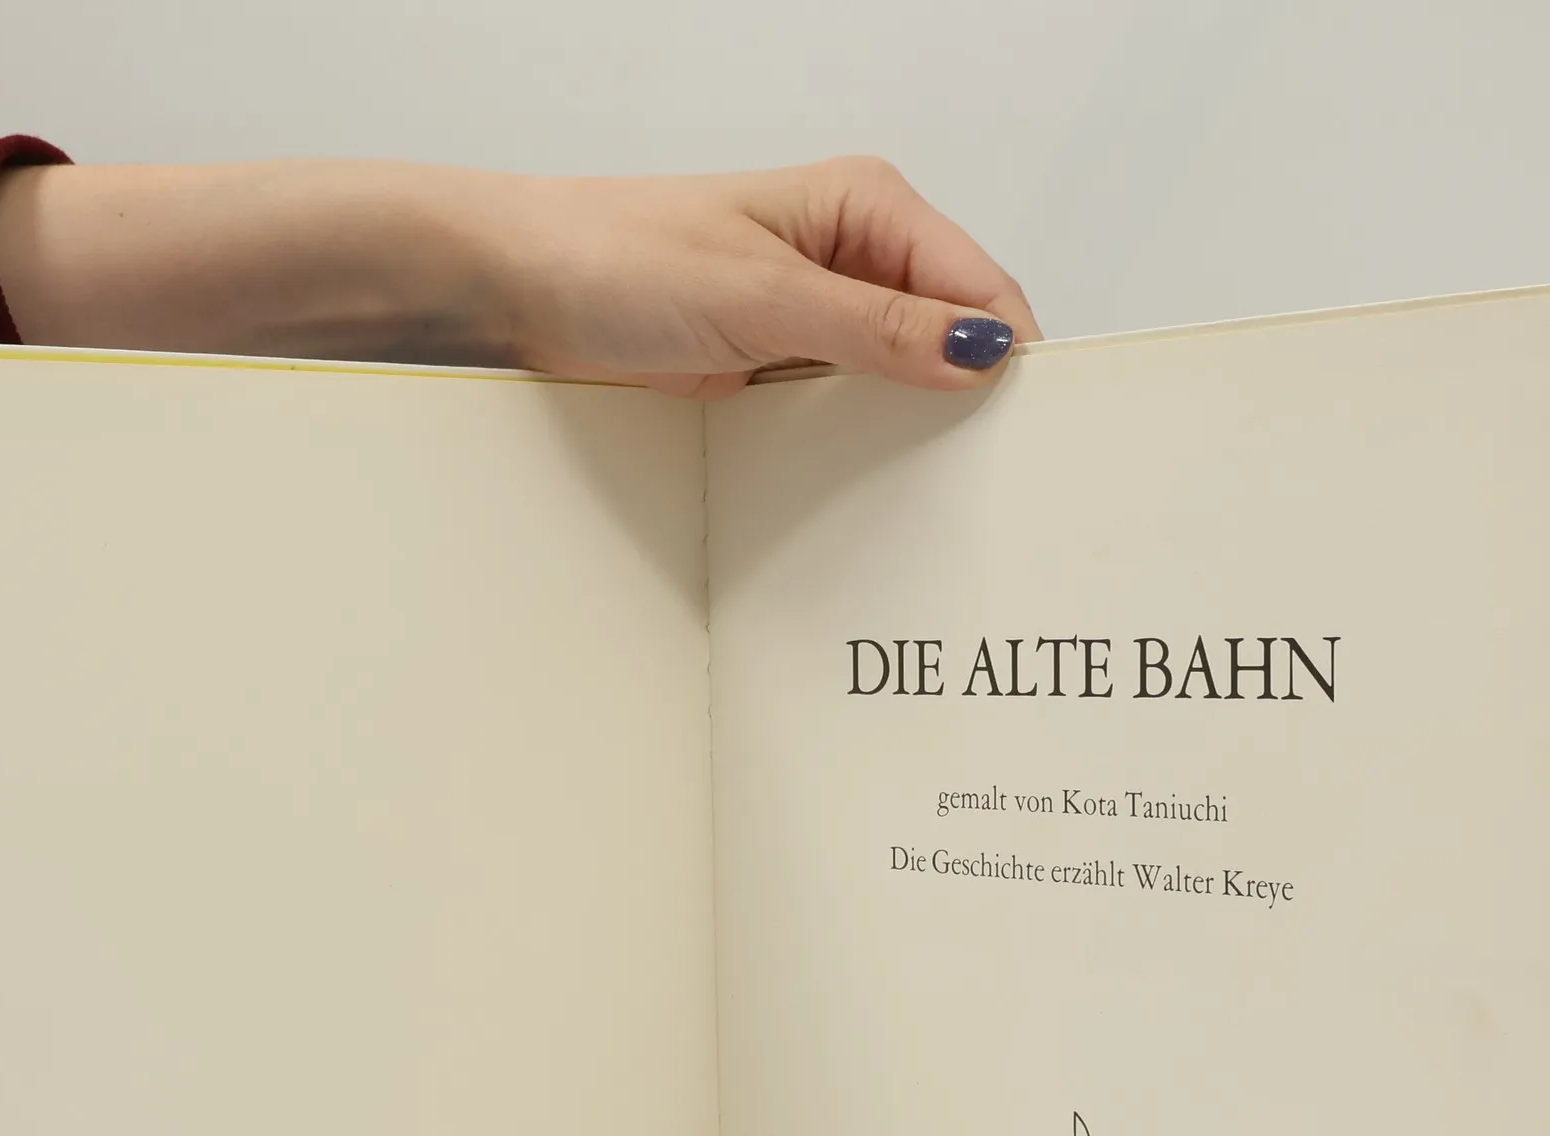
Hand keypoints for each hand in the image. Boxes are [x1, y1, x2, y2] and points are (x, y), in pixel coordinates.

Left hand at [0, 154, 1039, 396]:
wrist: (515, 286)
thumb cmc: (618, 257)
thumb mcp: (761, 296)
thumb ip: (874, 330)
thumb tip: (979, 350)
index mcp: (867, 211)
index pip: (980, 291)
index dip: (1012, 362)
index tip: (1034, 441)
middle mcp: (852, 261)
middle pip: (952, 341)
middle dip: (974, 405)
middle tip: (997, 492)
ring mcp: (815, 320)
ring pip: (902, 386)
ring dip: (917, 437)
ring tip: (944, 509)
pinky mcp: (775, 368)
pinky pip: (844, 414)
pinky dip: (861, 451)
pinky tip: (871, 498)